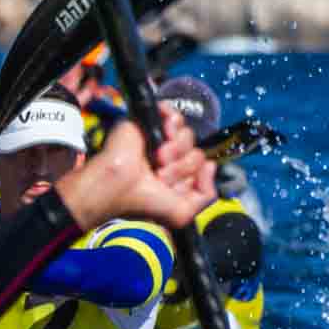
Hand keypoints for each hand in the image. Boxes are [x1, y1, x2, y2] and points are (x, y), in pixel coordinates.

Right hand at [55, 108, 213, 235]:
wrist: (118, 186)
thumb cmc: (143, 202)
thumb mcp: (183, 213)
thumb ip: (207, 196)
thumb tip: (210, 164)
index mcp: (176, 174)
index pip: (201, 166)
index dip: (190, 178)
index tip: (168, 188)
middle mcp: (170, 156)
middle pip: (196, 152)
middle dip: (181, 167)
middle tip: (159, 175)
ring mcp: (160, 138)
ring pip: (188, 136)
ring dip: (173, 152)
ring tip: (155, 160)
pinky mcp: (149, 121)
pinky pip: (174, 114)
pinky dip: (171, 124)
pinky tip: (160, 137)